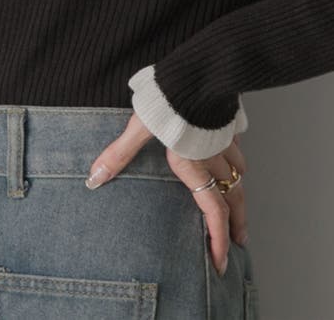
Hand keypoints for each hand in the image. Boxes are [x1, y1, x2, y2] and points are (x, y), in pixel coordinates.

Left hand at [84, 112, 248, 277]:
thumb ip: (119, 153)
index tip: (221, 261)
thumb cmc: (167, 100)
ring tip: (238, 204)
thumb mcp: (139, 127)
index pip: (212, 211)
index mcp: (192, 164)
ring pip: (239, 173)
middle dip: (236, 223)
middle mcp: (213, 156)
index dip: (218, 240)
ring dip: (239, 192)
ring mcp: (224, 139)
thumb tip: (94, 177)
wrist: (195, 72)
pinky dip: (238, 161)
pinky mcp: (227, 122)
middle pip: (232, 197)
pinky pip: (237, 147)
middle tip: (239, 242)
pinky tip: (234, 158)